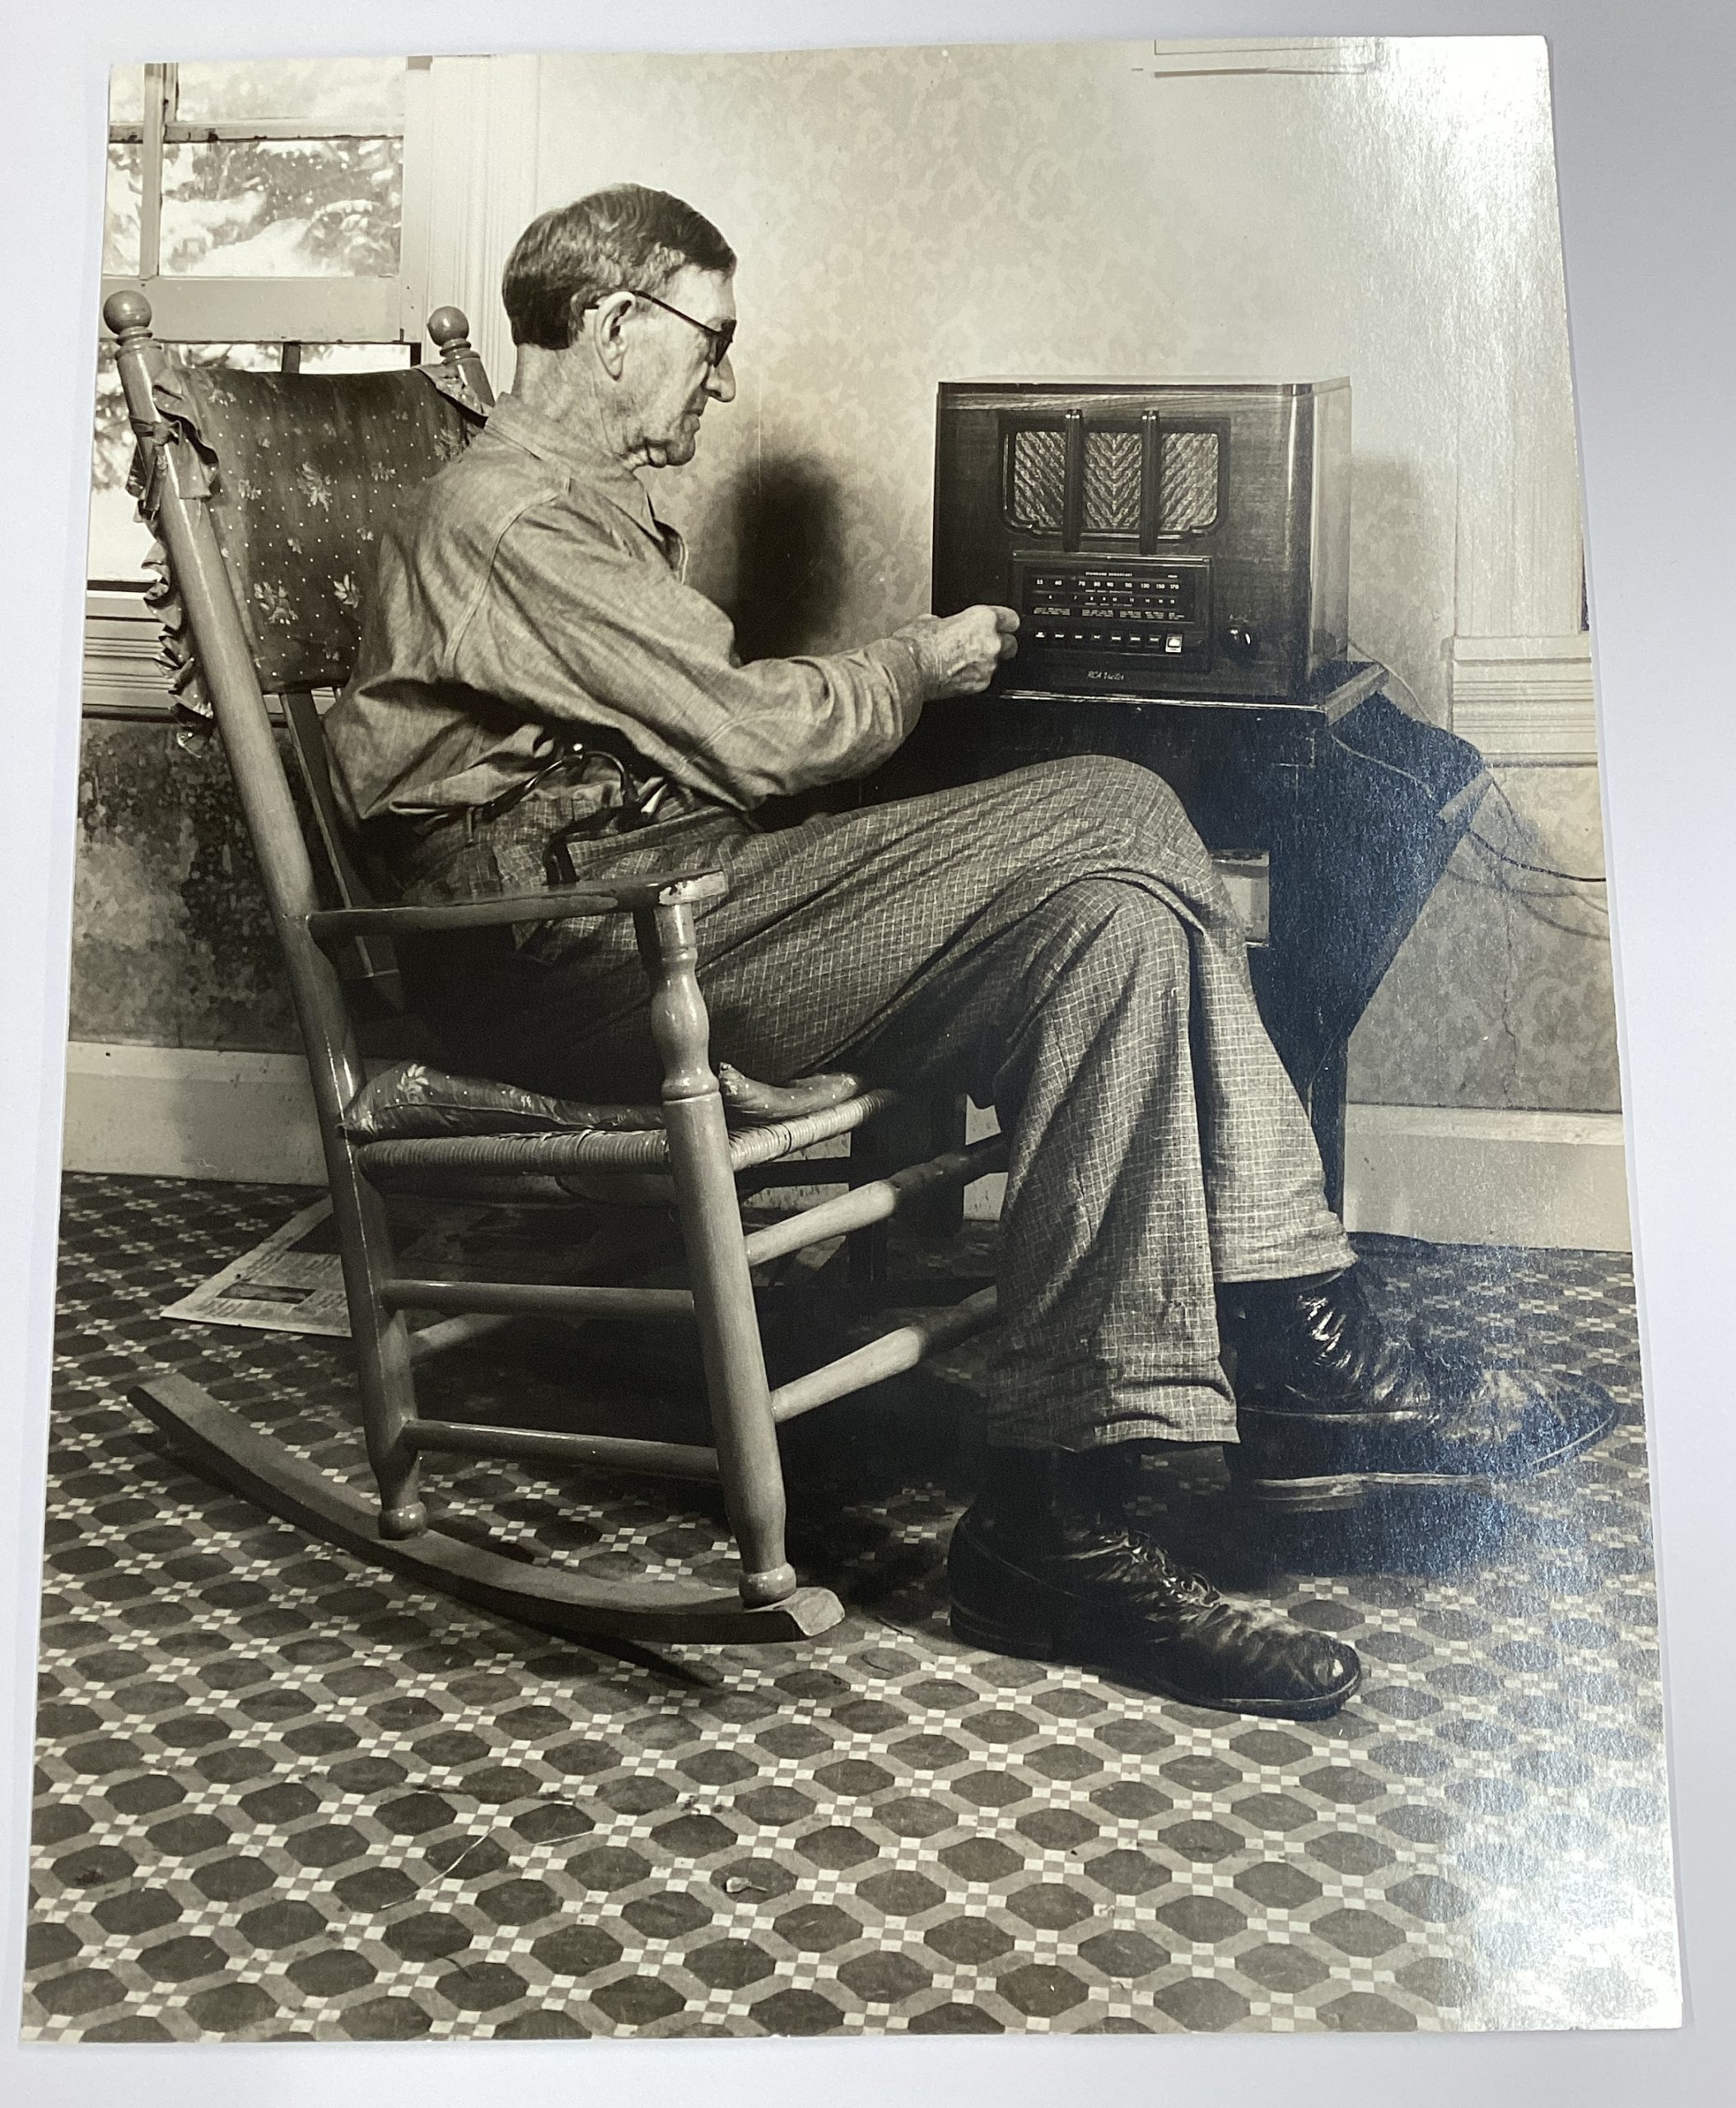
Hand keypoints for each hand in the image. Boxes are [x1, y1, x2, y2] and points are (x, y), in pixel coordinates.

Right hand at [896, 605, 1018, 698]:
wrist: (910, 670)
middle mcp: (991, 642)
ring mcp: (988, 666)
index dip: (1005, 623)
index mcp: (983, 619)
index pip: (1011, 619)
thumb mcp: (932, 620)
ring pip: (997, 664)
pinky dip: (975, 678)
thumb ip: (952, 622)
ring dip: (985, 663)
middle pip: (1011, 643)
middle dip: (1000, 645)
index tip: (1002, 625)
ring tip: (963, 662)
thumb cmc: (917, 645)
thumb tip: (949, 626)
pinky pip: (984, 679)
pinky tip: (958, 675)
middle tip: (982, 646)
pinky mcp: (981, 685)